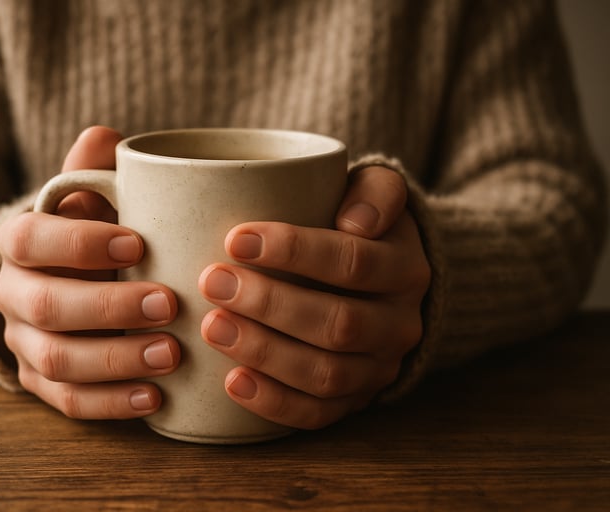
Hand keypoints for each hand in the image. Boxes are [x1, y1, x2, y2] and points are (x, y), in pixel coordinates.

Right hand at [0, 126, 179, 418]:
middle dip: (110, 308)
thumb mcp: (86, 199)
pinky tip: (155, 398)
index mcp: (21, 241)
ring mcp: (25, 343)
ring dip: (116, 360)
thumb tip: (104, 137)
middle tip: (170, 303)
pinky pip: (69, 401)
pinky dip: (111, 403)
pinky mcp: (42, 383)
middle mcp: (13, 294)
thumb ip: (92, 172)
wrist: (55, 282)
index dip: (80, 243)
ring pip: (58, 360)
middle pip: (48, 307)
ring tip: (173, 354)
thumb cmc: (88, 234)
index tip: (139, 243)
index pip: (32, 239)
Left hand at [198, 166, 429, 429]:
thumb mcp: (378, 192)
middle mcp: (400, 325)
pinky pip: (317, 414)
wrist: (384, 282)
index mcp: (405, 269)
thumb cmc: (360, 226)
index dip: (295, 252)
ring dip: (265, 353)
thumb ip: (375, 191)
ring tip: (212, 326)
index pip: (353, 262)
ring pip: (326, 375)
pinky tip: (232, 381)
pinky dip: (273, 402)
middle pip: (337, 324)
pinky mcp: (354, 401)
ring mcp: (378, 369)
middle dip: (269, 304)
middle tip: (212, 282)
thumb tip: (355, 221)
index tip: (236, 239)